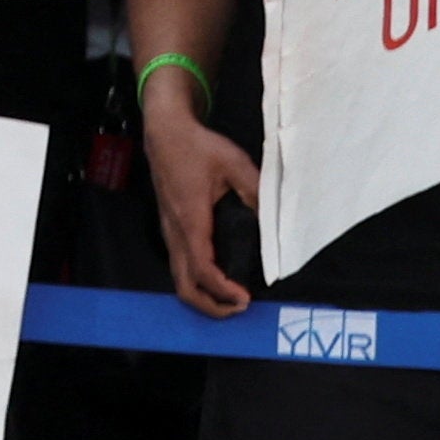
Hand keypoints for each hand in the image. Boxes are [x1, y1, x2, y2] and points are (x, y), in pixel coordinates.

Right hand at [150, 98, 260, 314]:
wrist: (165, 132)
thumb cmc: (198, 146)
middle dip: (211, 305)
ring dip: (204, 297)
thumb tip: (275, 218)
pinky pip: (179, 266)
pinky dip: (197, 283)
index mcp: (190, 218)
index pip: (202, 267)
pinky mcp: (170, 229)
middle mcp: (175, 230)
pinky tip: (219, 283)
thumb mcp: (234, 163)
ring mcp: (169, 231)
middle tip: (241, 308)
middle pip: (184, 285)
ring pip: (179, 279)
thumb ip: (256, 190)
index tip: (245, 298)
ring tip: (233, 301)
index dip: (222, 289)